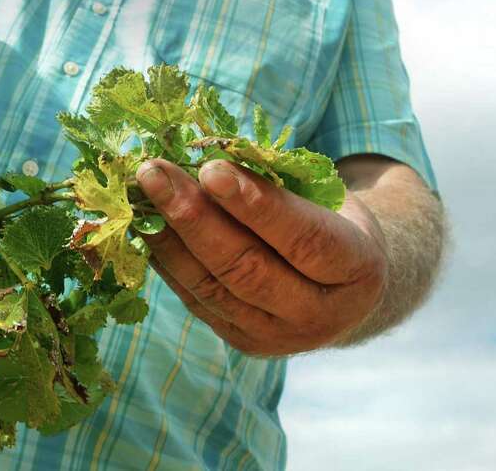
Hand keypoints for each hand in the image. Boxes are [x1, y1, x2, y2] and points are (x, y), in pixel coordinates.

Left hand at [137, 158, 386, 355]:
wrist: (342, 289)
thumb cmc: (331, 222)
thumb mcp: (325, 197)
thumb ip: (277, 182)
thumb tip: (206, 153)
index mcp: (358, 268)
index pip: (304, 239)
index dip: (256, 205)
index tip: (210, 168)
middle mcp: (320, 314)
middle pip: (248, 269)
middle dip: (194, 217)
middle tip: (154, 174)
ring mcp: (277, 337)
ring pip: (213, 288)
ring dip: (168, 237)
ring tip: (138, 194)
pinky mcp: (241, 341)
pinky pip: (195, 299)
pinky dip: (165, 260)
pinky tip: (143, 225)